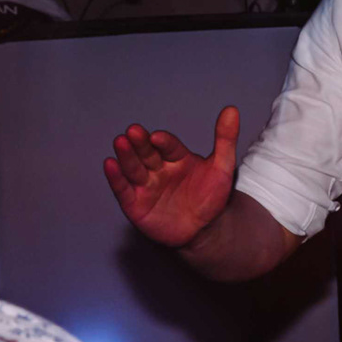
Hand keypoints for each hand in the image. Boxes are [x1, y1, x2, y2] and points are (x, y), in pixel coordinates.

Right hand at [105, 107, 238, 250]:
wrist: (206, 231)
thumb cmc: (212, 198)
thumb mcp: (222, 167)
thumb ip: (225, 139)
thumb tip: (232, 110)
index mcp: (176, 158)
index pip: (168, 146)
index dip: (163, 141)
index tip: (157, 137)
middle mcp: (158, 168)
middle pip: (147, 153)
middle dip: (140, 143)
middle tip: (133, 132)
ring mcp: (145, 185)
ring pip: (133, 168)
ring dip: (126, 155)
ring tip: (120, 142)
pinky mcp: (134, 204)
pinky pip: (123, 189)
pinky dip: (115, 177)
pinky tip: (110, 164)